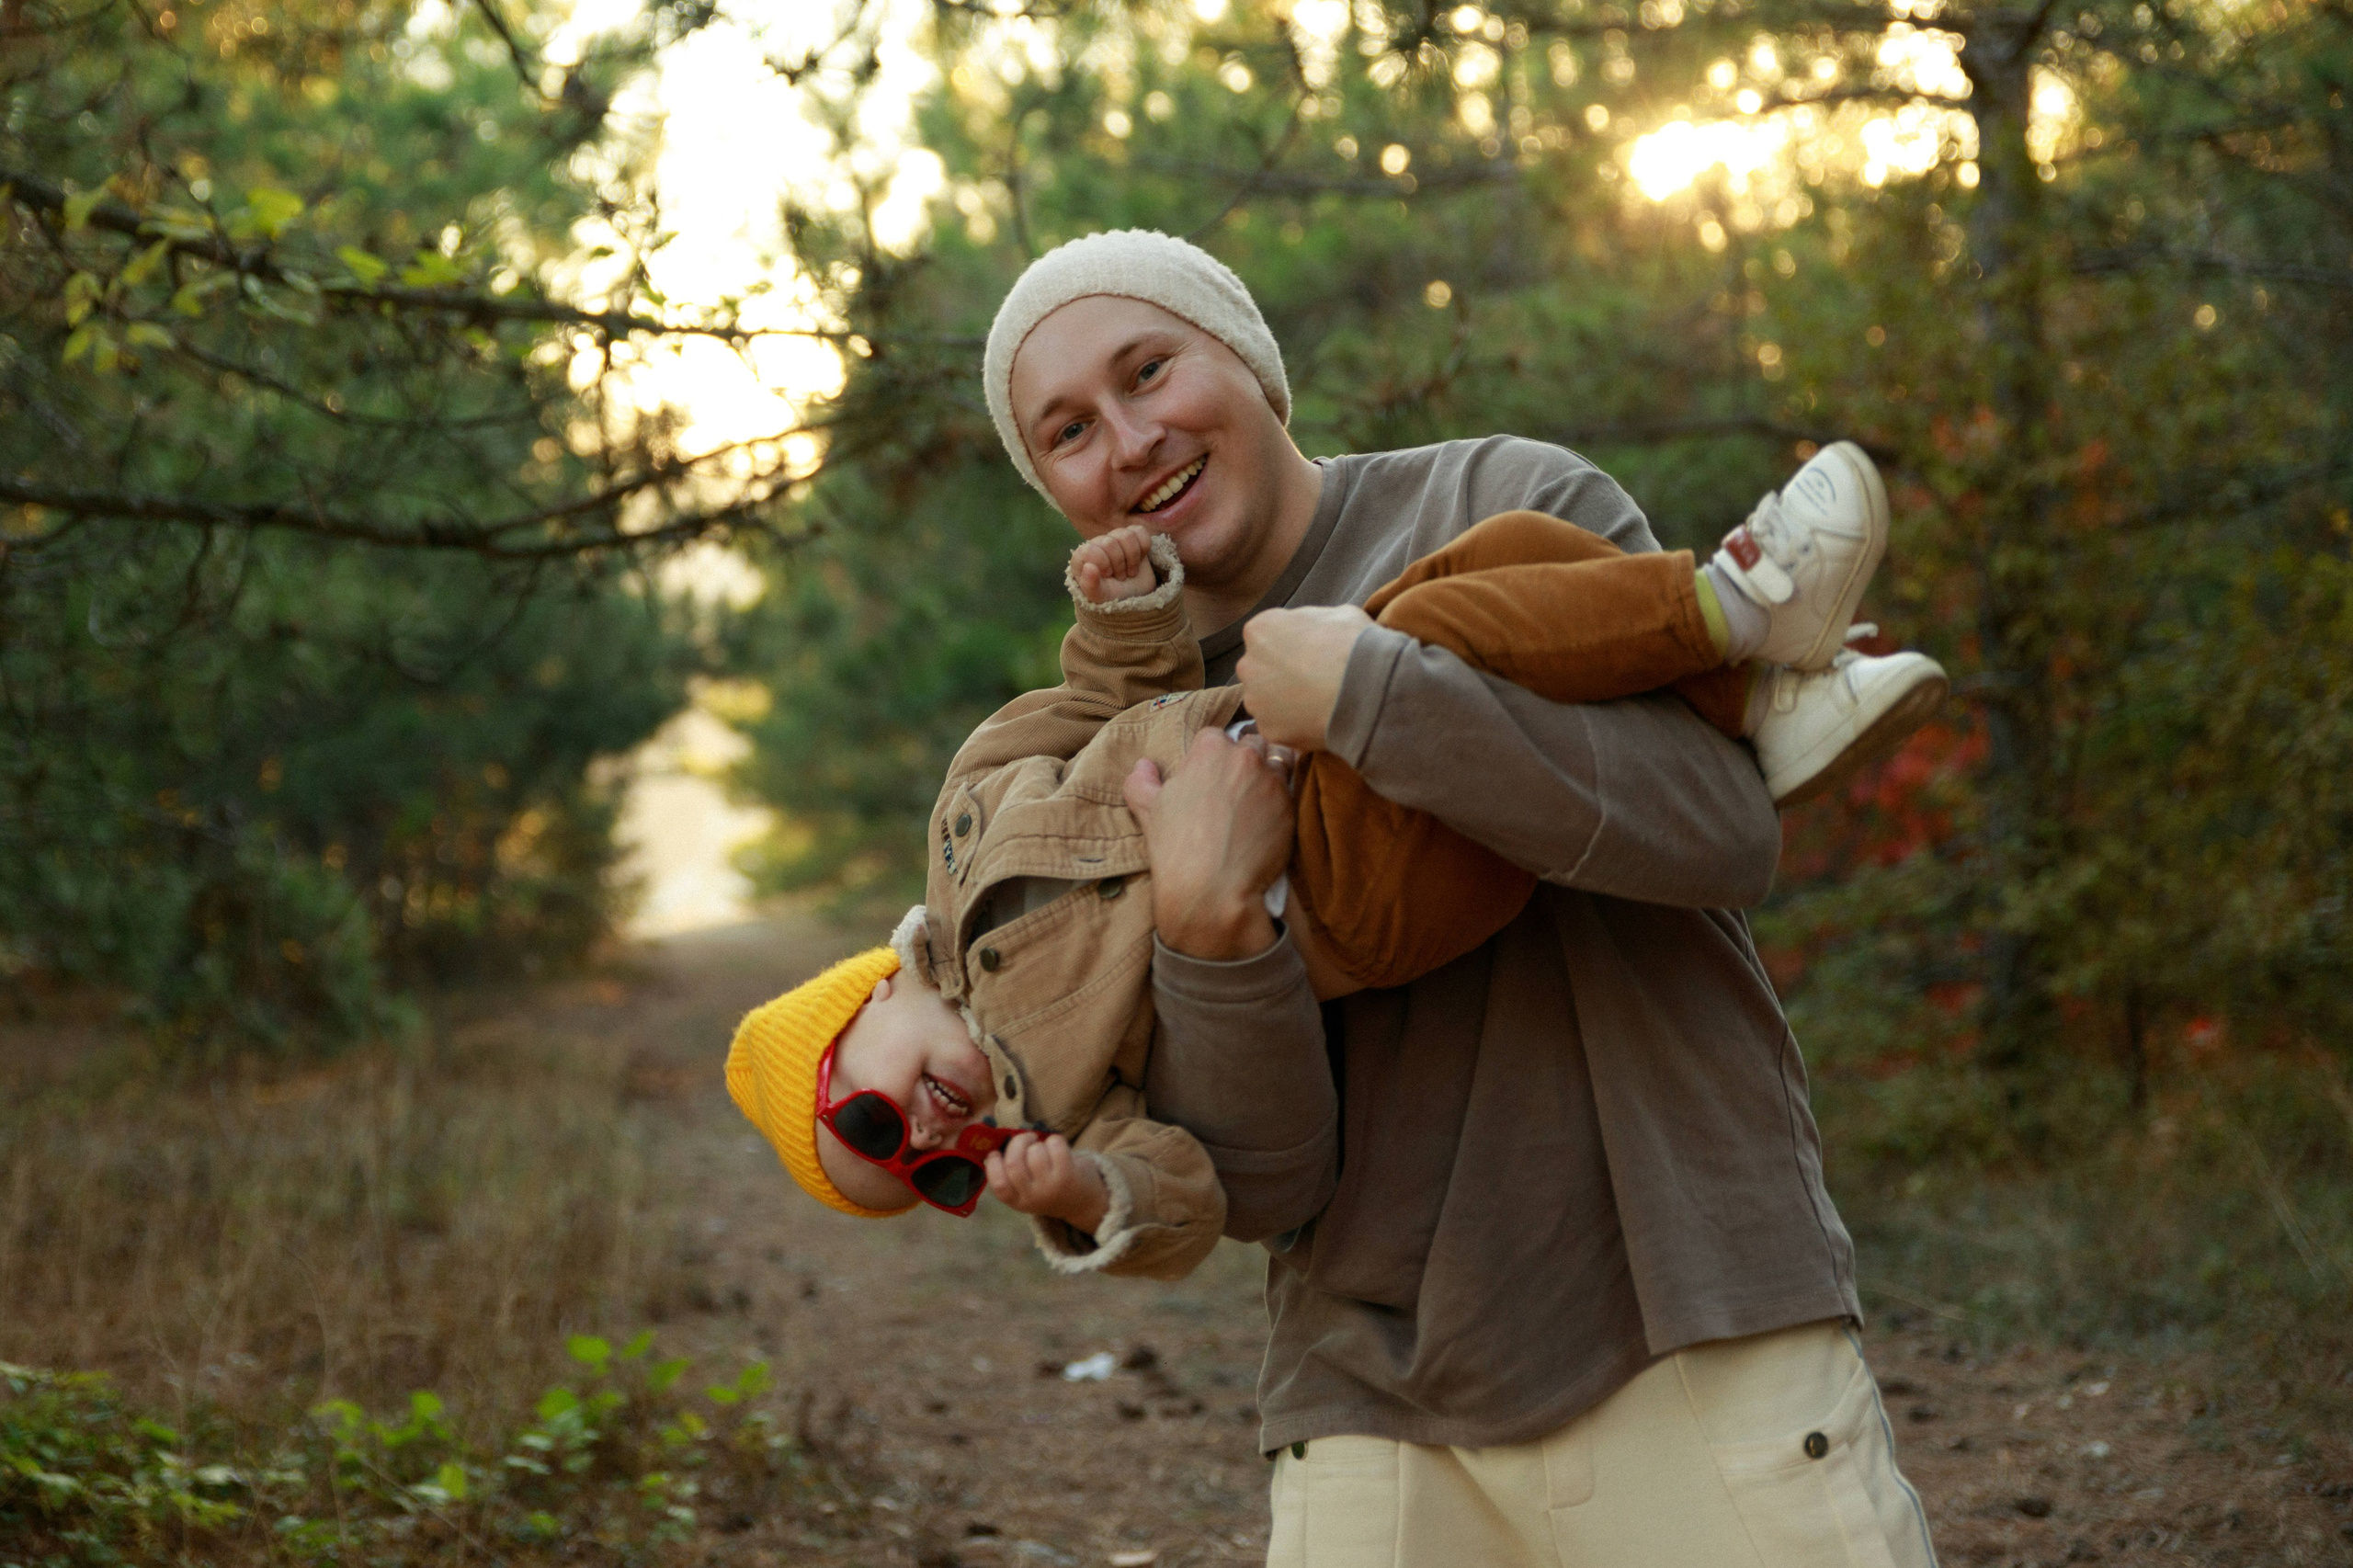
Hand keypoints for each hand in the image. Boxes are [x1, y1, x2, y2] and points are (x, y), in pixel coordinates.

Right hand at [985, 1132, 1109, 1232]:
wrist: (1081, 1203)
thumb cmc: (1048, 1187)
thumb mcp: (1026, 1190)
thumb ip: (1013, 1173)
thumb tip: (1001, 1142)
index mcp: (1017, 1201)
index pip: (998, 1184)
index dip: (993, 1164)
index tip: (997, 1153)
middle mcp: (1032, 1197)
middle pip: (1014, 1163)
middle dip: (1018, 1142)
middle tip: (1027, 1139)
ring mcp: (1050, 1187)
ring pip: (1035, 1152)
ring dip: (1039, 1143)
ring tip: (1044, 1147)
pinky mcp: (1068, 1175)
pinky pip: (1055, 1145)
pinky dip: (1054, 1140)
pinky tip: (1057, 1147)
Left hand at [1070, 524, 1159, 603]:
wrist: (1135, 597)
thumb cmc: (1113, 597)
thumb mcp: (1100, 596)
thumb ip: (1090, 585)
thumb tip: (1088, 567)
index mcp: (1082, 557)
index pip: (1091, 550)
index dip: (1104, 565)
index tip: (1108, 576)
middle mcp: (1097, 543)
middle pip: (1110, 543)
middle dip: (1120, 564)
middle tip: (1121, 577)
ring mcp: (1115, 537)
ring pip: (1126, 535)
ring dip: (1133, 557)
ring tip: (1130, 571)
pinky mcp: (1133, 535)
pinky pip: (1140, 531)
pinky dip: (1144, 547)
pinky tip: (1140, 559)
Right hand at [1123, 727, 1291, 960]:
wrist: (1212, 889)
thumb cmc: (1175, 848)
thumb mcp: (1146, 809)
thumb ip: (1140, 780)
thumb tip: (1144, 765)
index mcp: (1211, 749)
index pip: (1215, 736)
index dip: (1211, 754)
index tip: (1209, 774)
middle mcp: (1246, 757)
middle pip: (1253, 743)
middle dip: (1246, 758)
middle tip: (1235, 785)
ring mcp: (1273, 781)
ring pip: (1279, 761)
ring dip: (1270, 772)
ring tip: (1257, 797)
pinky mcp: (1291, 807)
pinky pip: (1291, 792)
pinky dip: (1281, 800)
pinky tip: (1268, 819)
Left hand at [1236, 604, 1373, 751]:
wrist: (1366, 689)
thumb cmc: (1353, 645)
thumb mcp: (1337, 615)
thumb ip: (1312, 622)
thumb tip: (1314, 631)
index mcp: (1260, 630)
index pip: (1267, 636)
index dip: (1291, 644)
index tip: (1311, 652)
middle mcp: (1248, 664)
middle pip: (1261, 669)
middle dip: (1281, 674)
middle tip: (1314, 680)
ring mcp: (1255, 700)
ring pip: (1266, 701)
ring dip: (1285, 701)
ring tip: (1318, 702)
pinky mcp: (1268, 730)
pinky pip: (1280, 726)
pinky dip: (1295, 725)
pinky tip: (1318, 720)